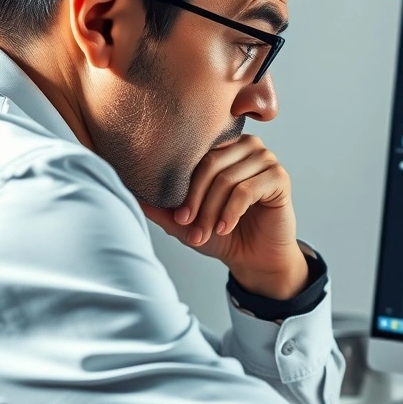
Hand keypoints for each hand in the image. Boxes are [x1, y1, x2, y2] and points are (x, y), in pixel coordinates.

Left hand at [140, 135, 307, 299]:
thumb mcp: (184, 220)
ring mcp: (265, 159)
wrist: (253, 258)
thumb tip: (123, 188)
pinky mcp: (279, 178)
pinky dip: (231, 212)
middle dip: (196, 201)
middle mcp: (245, 146)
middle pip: (210, 164)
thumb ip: (158, 204)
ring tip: (206, 233)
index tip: (177, 216)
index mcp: (222, 146)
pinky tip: (225, 228)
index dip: (183, 185)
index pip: (195, 153)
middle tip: (189, 226)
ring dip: (212, 211)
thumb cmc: (221, 233)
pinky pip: (247, 190)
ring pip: (227, 179)